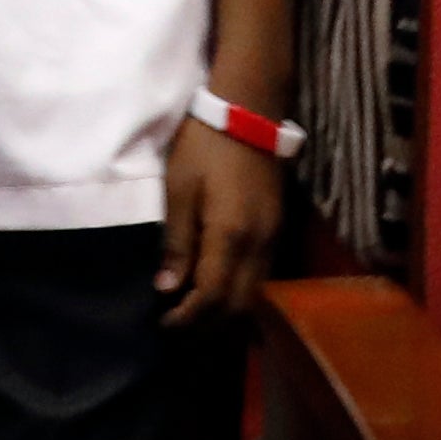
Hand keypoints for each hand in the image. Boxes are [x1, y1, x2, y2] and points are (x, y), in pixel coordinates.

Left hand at [156, 115, 282, 322]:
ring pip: (254, 294)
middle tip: (178, 326)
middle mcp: (259, 246)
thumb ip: (177, 242)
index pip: (212, 296)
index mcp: (230, 236)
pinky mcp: (277, 230)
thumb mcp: (179, 189)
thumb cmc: (205, 146)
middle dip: (209, 324)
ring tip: (195, 314)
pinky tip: (218, 289)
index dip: (188, 318)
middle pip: (239, 305)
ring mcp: (273, 239)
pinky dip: (240, 292)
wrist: (249, 112)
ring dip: (226, 312)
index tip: (164, 324)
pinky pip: (261, 277)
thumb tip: (167, 289)